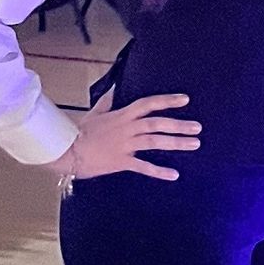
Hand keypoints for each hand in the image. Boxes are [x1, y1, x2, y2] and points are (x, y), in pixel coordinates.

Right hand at [53, 89, 201, 183]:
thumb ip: (108, 102)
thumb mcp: (95, 113)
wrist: (65, 150)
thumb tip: (114, 90)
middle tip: (198, 127)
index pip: (148, 104)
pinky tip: (174, 174)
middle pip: (157, 123)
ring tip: (195, 144)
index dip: (167, 100)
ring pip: (155, 142)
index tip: (185, 99)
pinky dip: (159, 171)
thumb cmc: (78, 131)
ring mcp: (125, 145)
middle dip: (179, 124)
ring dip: (176, 143)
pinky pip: (143, 166)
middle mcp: (126, 128)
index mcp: (122, 115)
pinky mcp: (121, 161)